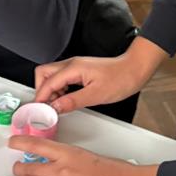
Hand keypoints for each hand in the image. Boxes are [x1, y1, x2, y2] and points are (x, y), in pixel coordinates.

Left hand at [3, 136, 163, 175]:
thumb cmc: (122, 175)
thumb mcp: (94, 159)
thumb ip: (76, 162)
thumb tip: (66, 168)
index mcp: (70, 153)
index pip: (38, 144)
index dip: (21, 142)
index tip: (12, 142)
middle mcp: (62, 170)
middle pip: (31, 167)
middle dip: (19, 168)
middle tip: (13, 169)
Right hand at [33, 37, 166, 113]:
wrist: (135, 69)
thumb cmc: (121, 78)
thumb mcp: (96, 95)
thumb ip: (72, 101)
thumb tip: (55, 107)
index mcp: (73, 68)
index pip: (47, 83)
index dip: (41, 98)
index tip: (40, 111)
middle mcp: (71, 64)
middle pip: (43, 73)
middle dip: (41, 91)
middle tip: (47, 106)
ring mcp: (75, 66)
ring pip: (51, 76)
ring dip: (50, 90)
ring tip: (58, 105)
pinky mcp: (80, 70)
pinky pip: (61, 78)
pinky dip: (59, 89)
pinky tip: (66, 99)